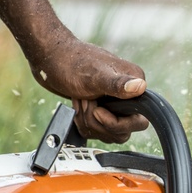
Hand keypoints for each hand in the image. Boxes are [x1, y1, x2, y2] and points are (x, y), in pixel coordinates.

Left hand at [27, 29, 148, 142]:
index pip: (138, 122)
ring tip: (79, 100)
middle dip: (98, 122)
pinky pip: (98, 130)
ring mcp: (115, 102)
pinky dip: (83, 122)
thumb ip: (118, 84)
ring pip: (108, 133)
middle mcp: (128, 94)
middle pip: (122, 132)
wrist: (50, 59)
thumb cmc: (71, 63)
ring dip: (88, 121)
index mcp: (134, 83)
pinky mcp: (102, 108)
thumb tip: (141, 86)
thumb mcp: (94, 76)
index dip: (116, 123)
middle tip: (84, 101)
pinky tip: (77, 106)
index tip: (98, 111)